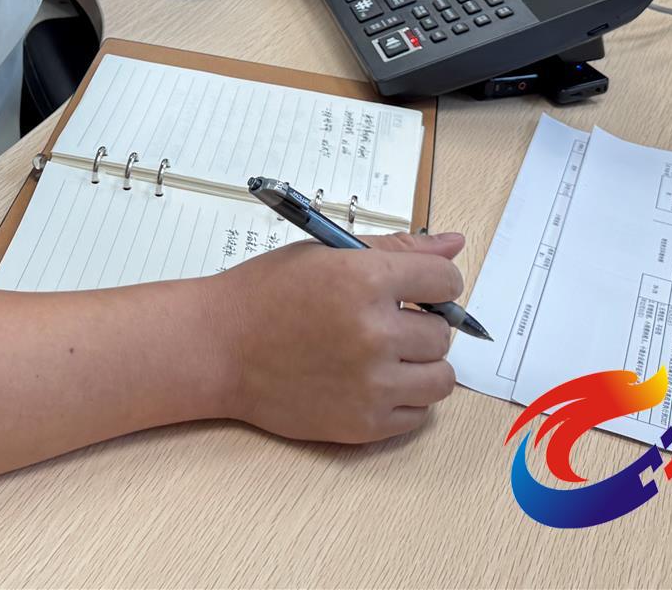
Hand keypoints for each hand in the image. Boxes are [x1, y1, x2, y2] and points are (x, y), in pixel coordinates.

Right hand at [210, 231, 465, 443]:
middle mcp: (374, 333)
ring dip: (422, 365)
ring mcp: (371, 383)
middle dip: (421, 323)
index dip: (435, 283)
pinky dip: (403, 398)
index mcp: (365, 280)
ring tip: (387, 355)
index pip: (445, 282)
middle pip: (443, 333)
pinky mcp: (363, 424)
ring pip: (441, 377)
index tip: (420, 289)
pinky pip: (419, 414)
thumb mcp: (326, 254)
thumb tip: (454, 246)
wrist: (217, 347)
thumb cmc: (266, 295)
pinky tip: (372, 380)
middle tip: (387, 321)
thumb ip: (397, 249)